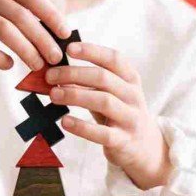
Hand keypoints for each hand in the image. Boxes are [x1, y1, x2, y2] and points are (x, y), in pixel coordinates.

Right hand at [0, 0, 70, 70]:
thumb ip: (21, 11)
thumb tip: (56, 35)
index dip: (52, 16)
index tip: (66, 34)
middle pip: (21, 16)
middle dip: (42, 39)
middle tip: (55, 58)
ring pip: (4, 30)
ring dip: (25, 50)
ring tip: (37, 65)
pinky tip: (8, 65)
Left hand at [46, 41, 171, 189]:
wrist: (145, 147)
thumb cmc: (119, 113)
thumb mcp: (110, 94)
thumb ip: (88, 83)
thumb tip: (55, 71)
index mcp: (130, 79)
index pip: (114, 59)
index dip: (92, 51)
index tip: (69, 48)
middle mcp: (133, 96)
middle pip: (103, 78)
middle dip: (74, 74)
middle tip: (50, 76)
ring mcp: (130, 119)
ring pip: (103, 101)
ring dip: (75, 96)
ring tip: (53, 95)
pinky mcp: (124, 141)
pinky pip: (102, 133)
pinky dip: (82, 126)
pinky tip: (65, 121)